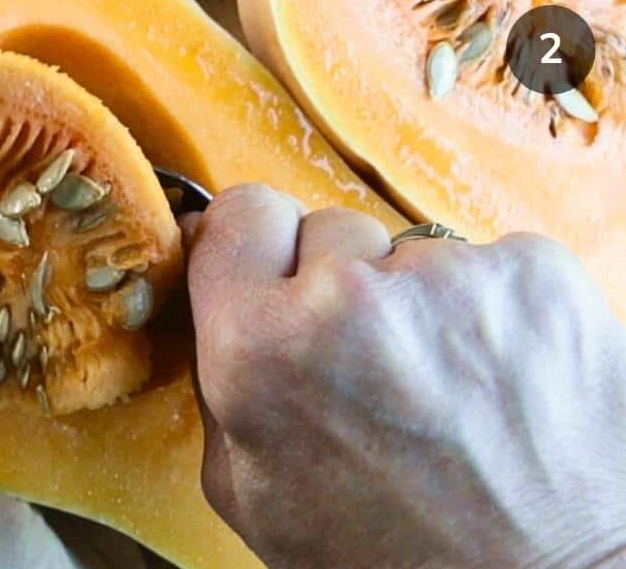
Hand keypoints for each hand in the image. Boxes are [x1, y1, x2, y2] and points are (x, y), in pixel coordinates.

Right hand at [186, 184, 625, 568]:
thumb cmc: (402, 564)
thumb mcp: (254, 497)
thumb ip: (215, 381)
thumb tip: (209, 290)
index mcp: (261, 350)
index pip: (240, 211)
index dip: (259, 243)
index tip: (279, 270)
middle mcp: (349, 299)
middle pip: (329, 227)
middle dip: (343, 281)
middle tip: (377, 365)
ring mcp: (450, 280)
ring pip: (412, 249)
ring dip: (422, 301)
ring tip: (451, 388)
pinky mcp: (535, 276)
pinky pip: (491, 260)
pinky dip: (497, 308)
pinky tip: (507, 379)